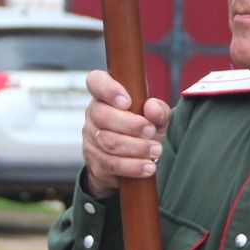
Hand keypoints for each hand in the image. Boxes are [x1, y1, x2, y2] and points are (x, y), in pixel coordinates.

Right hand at [82, 70, 170, 196]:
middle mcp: (93, 116)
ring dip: (136, 148)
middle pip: (103, 116)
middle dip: (131, 125)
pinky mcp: (95, 163)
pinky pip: (111, 164)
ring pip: (108, 142)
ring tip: (155, 151)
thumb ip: (158, 110)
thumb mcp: (155, 119)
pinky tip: (148, 167)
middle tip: (151, 131)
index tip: (127, 102)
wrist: (130, 165)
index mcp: (105, 97)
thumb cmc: (142, 132)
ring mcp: (91, 140)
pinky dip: (132, 166)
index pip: (96, 82)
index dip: (108, 89)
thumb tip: (152, 108)